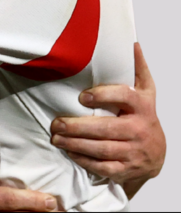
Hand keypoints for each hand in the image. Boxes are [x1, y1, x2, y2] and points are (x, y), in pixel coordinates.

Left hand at [50, 42, 164, 188]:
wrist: (156, 153)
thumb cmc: (142, 116)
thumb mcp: (145, 92)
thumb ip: (137, 69)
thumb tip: (131, 43)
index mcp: (143, 107)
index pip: (126, 97)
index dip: (104, 96)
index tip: (81, 97)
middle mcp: (140, 129)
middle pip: (107, 128)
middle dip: (78, 127)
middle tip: (56, 123)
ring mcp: (134, 151)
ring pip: (102, 149)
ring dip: (75, 143)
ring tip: (56, 137)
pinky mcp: (126, 169)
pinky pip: (103, 166)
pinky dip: (83, 160)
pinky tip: (69, 151)